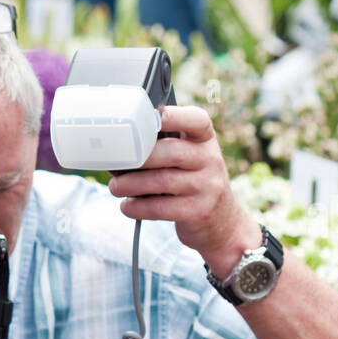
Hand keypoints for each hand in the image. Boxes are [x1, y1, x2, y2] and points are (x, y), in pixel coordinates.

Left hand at [107, 105, 256, 270]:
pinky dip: (138, 207)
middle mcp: (211, 160)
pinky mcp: (199, 211)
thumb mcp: (186, 162)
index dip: (175, 116)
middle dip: (139, 158)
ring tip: (115, 187)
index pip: (197, 120)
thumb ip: (160, 153)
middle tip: (116, 165)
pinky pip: (161, 208)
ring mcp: (208, 186)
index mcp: (205, 140)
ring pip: (163, 181)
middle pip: (172, 152)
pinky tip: (127, 206)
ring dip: (131, 184)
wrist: (222, 222)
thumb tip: (119, 158)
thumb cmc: (192, 184)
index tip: (154, 116)